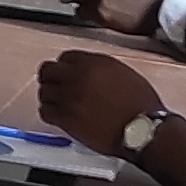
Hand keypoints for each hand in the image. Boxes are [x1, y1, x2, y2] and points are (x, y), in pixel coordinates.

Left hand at [32, 51, 163, 155]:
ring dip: (49, 97)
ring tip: (57, 104)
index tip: (66, 74)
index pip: (66, 57)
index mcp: (94, 62)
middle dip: (51, 78)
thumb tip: (89, 72)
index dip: (64, 67)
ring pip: (43, 91)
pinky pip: (45, 111)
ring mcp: (69, 97)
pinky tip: (58, 116)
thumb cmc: (141, 105)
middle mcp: (78, 76)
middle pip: (47, 70)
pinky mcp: (65, 117)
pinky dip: (49, 113)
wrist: (142, 128)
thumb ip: (101, 68)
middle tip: (55, 87)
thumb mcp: (124, 74)